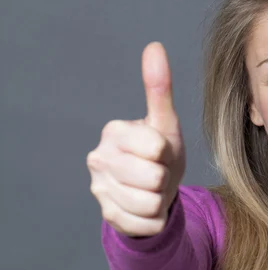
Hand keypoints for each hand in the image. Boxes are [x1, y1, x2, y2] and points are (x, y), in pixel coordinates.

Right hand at [87, 42, 185, 236]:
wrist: (153, 190)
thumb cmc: (160, 153)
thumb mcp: (165, 123)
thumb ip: (159, 88)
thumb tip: (155, 46)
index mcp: (114, 132)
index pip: (156, 147)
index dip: (166, 153)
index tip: (160, 151)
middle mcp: (99, 159)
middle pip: (153, 178)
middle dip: (164, 178)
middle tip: (158, 172)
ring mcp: (100, 189)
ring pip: (149, 203)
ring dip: (160, 199)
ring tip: (152, 189)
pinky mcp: (107, 215)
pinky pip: (146, 223)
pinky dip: (154, 218)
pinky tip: (146, 206)